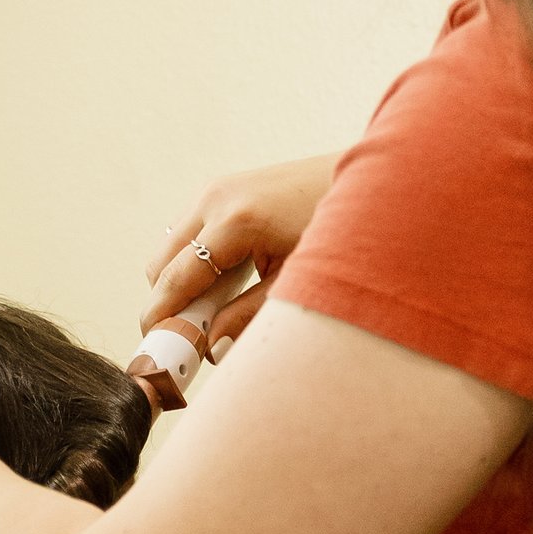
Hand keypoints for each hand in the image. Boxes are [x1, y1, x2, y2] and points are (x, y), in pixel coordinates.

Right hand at [143, 156, 339, 361]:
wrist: (375, 183)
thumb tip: (213, 347)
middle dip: (170, 302)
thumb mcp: (298, 281)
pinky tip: (230, 282)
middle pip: (161, 263)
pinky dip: (198, 262)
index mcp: (234, 220)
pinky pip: (192, 233)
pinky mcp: (226, 189)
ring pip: (172, 248)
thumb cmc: (343, 231)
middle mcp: (216, 197)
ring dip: (183, 282)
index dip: (161, 317)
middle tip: (193, 337)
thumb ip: (249, 315)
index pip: (175, 277)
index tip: (157, 350)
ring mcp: (218, 189)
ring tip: (218, 311)